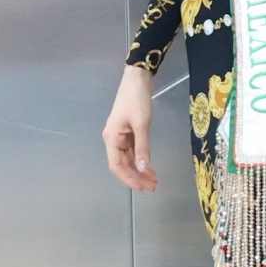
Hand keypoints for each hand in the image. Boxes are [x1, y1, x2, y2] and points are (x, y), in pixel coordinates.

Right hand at [103, 64, 157, 191]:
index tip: (142, 187)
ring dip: (140, 170)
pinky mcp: (129, 132)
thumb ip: (142, 147)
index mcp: (111, 139)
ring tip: (154, 180)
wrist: (137, 79)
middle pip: (123, 164)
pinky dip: (141, 159)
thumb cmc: (136, 100)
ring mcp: (121, 136)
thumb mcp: (141, 124)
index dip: (128, 179)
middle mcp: (113, 140)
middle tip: (153, 186)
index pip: (116, 166)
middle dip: (136, 176)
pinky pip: (133, 151)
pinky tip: (150, 167)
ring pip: (129, 159)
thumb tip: (142, 168)